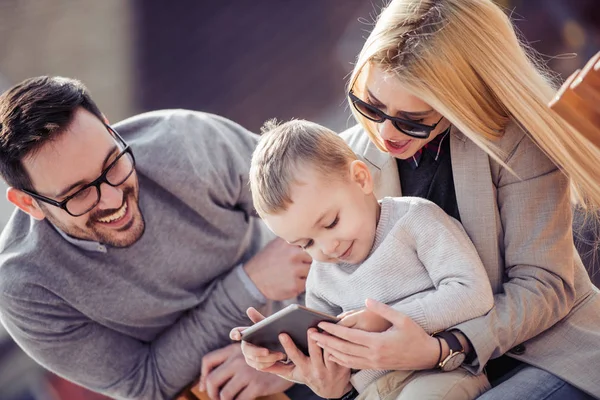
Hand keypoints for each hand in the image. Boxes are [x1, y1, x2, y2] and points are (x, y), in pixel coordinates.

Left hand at [198, 343, 292, 399]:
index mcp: (234, 349)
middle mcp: (238, 359)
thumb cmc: (271, 354)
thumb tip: (224, 335)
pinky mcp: (257, 385)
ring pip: (224, 394)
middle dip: (212, 394)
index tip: (203, 386)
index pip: (208, 361)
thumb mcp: (254, 344)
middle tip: (217, 398)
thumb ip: (239, 338)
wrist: (294, 361)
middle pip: (212, 380)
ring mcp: (247, 373)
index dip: (202, 376)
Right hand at [232, 308, 286, 370]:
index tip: (238, 335)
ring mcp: (249, 356)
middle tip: (267, 351)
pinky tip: (277, 360)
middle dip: (257, 351)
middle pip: (247, 350)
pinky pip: (260, 366)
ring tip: (280, 355)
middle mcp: (245, 345)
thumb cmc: (273, 333)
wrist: (283, 346)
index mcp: (246, 334)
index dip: (235, 334)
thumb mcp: (268, 325)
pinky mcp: (255, 364)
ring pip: (254, 359)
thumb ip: (258, 319)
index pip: (235, 332)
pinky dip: (269, 363)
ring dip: (267, 358)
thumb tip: (249, 309)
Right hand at [244, 238, 311, 300]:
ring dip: (305, 274)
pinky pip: (306, 284)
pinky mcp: (295, 286)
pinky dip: (300, 284)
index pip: (311, 245)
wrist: (253, 280)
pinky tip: (289, 282)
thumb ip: (293, 239)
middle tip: (296, 266)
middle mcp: (294, 256)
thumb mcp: (277, 243)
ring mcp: (295, 271)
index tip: (304, 255)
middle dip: (307, 262)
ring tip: (291, 274)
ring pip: (311, 272)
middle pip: (313, 259)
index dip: (310, 250)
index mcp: (291, 243)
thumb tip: (311, 236)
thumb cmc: (267, 260)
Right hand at [260, 329, 351, 397]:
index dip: (288, 346)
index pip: (294, 356)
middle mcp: (316, 370)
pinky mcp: (343, 365)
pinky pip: (341, 354)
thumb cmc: (309, 376)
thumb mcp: (293, 375)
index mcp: (303, 369)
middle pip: (314, 354)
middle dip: (312, 342)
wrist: (332, 389)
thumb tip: (261, 364)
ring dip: (327, 340)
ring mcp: (331, 368)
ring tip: (325, 328)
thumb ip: (278, 369)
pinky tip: (337, 332)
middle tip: (310, 329)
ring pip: (329, 353)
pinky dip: (339, 343)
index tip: (282, 334)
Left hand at [312, 299, 439, 370]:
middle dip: (326, 342)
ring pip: (346, 359)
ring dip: (330, 351)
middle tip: (311, 334)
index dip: (333, 331)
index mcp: (378, 342)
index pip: (349, 337)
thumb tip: (366, 300)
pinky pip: (354, 365)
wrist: (427, 355)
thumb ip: (383, 309)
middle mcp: (374, 355)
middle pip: (343, 349)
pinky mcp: (375, 366)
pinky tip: (332, 355)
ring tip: (317, 344)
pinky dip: (340, 360)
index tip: (320, 324)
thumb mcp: (402, 318)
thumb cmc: (415, 335)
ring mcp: (374, 363)